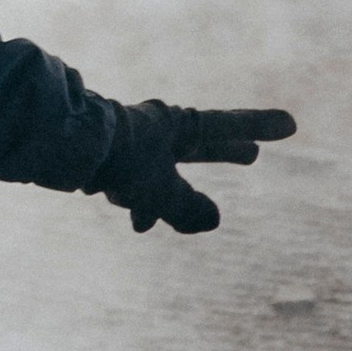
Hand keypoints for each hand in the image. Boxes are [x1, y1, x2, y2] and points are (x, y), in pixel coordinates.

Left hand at [98, 99, 295, 233]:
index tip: (291, 125)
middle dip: (223, 153)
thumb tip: (212, 222)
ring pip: (164, 172)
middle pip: (200, 145)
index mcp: (176, 125)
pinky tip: (141, 225)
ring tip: (182, 211)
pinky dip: (144, 204)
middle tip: (252, 154)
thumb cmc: (115, 160)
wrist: (60, 147)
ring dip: (175, 193)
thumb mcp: (158, 190)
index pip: (227, 125)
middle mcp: (157, 130)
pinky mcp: (111, 161)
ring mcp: (133, 145)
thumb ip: (187, 208)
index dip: (258, 126)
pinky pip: (138, 187)